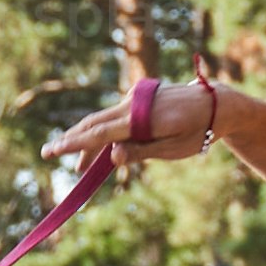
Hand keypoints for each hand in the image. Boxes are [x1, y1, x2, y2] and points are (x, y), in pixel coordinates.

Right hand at [35, 76, 217, 168]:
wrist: (217, 103)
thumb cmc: (199, 130)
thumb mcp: (173, 149)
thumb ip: (141, 153)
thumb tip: (112, 157)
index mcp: (142, 117)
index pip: (100, 133)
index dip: (74, 143)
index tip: (52, 150)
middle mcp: (134, 104)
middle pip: (94, 123)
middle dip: (72, 140)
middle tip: (48, 154)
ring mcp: (135, 99)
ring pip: (103, 120)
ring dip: (89, 141)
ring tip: (79, 167)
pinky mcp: (139, 100)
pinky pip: (115, 117)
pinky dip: (105, 133)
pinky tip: (104, 152)